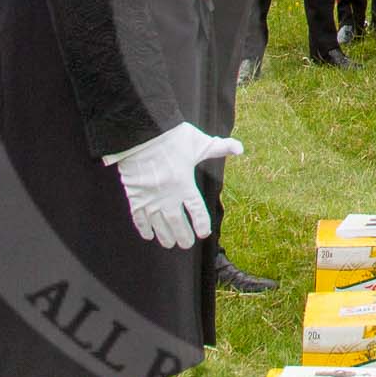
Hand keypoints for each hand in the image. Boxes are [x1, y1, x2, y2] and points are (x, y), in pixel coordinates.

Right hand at [108, 122, 240, 248]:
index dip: (202, 224)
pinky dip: (143, 228)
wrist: (140, 133)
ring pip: (159, 224)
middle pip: (177, 223)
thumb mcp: (198, 142)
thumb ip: (219, 147)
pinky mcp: (135, 195)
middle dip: (183, 236)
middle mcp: (167, 195)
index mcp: (185, 184)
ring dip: (165, 236)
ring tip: (170, 243)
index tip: (204, 233)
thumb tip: (240, 148)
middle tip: (186, 244)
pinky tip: (148, 235)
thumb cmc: (171, 138)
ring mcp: (150, 197)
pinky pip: (139, 218)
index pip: (197, 211)